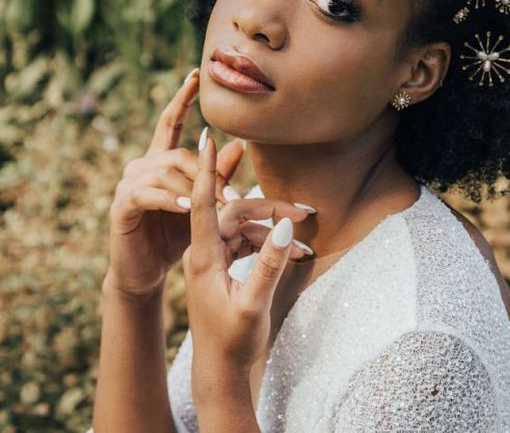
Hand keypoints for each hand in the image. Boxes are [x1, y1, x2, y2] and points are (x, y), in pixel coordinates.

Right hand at [104, 69, 244, 300]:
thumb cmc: (173, 236)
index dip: (182, 98)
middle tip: (234, 194)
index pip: (170, 121)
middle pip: (177, 153)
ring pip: (165, 170)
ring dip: (193, 186)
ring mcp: (128, 184)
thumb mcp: (199, 204)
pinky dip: (169, 199)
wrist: (144, 272)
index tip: (195, 74)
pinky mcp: (121, 206)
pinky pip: (147, 194)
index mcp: (159, 161)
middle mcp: (141, 166)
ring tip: (215, 204)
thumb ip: (215, 176)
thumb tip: (239, 146)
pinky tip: (186, 206)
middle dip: (207, 170)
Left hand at [182, 126, 306, 377]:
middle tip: (307, 211)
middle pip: (237, 213)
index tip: (204, 136)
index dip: (204, 168)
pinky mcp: (223, 266)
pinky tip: (297, 253)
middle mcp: (205, 252)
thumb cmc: (233, 342)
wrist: (219, 372)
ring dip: (275, 229)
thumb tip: (284, 226)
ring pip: (245, 227)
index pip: (200, 202)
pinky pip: (248, 243)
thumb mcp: (254, 304)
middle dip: (271, 208)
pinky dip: (271, 245)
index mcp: (203, 257)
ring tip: (308, 237)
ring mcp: (214, 259)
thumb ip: (270, 264)